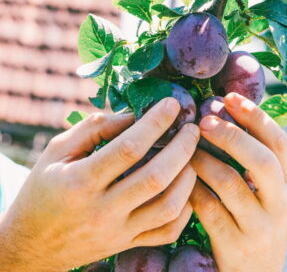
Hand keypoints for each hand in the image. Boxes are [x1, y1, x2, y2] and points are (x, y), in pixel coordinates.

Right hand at [0, 98, 199, 270]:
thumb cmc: (44, 189)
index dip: (155, 123)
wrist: (30, 245)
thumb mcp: (56, 152)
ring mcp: (117, 231)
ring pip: (168, 207)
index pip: (128, 148)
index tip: (173, 104)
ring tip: (192, 156)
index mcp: (79, 181)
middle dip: (182, 148)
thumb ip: (94, 129)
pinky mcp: (127, 245)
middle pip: (155, 177)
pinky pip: (168, 231)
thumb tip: (135, 113)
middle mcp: (101, 209)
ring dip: (188, 178)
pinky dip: (185, 209)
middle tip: (192, 128)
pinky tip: (187, 188)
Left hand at [190, 93, 286, 271]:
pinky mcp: (235, 245)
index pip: (279, 142)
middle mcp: (281, 204)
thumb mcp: (269, 195)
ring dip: (203, 160)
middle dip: (231, 135)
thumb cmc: (256, 223)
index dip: (255, 116)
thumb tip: (226, 111)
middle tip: (204, 120)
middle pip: (261, 159)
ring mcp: (260, 226)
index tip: (230, 97)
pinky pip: (208, 209)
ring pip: (230, 182)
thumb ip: (257, 161)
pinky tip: (181, 178)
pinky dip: (191, 188)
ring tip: (186, 149)